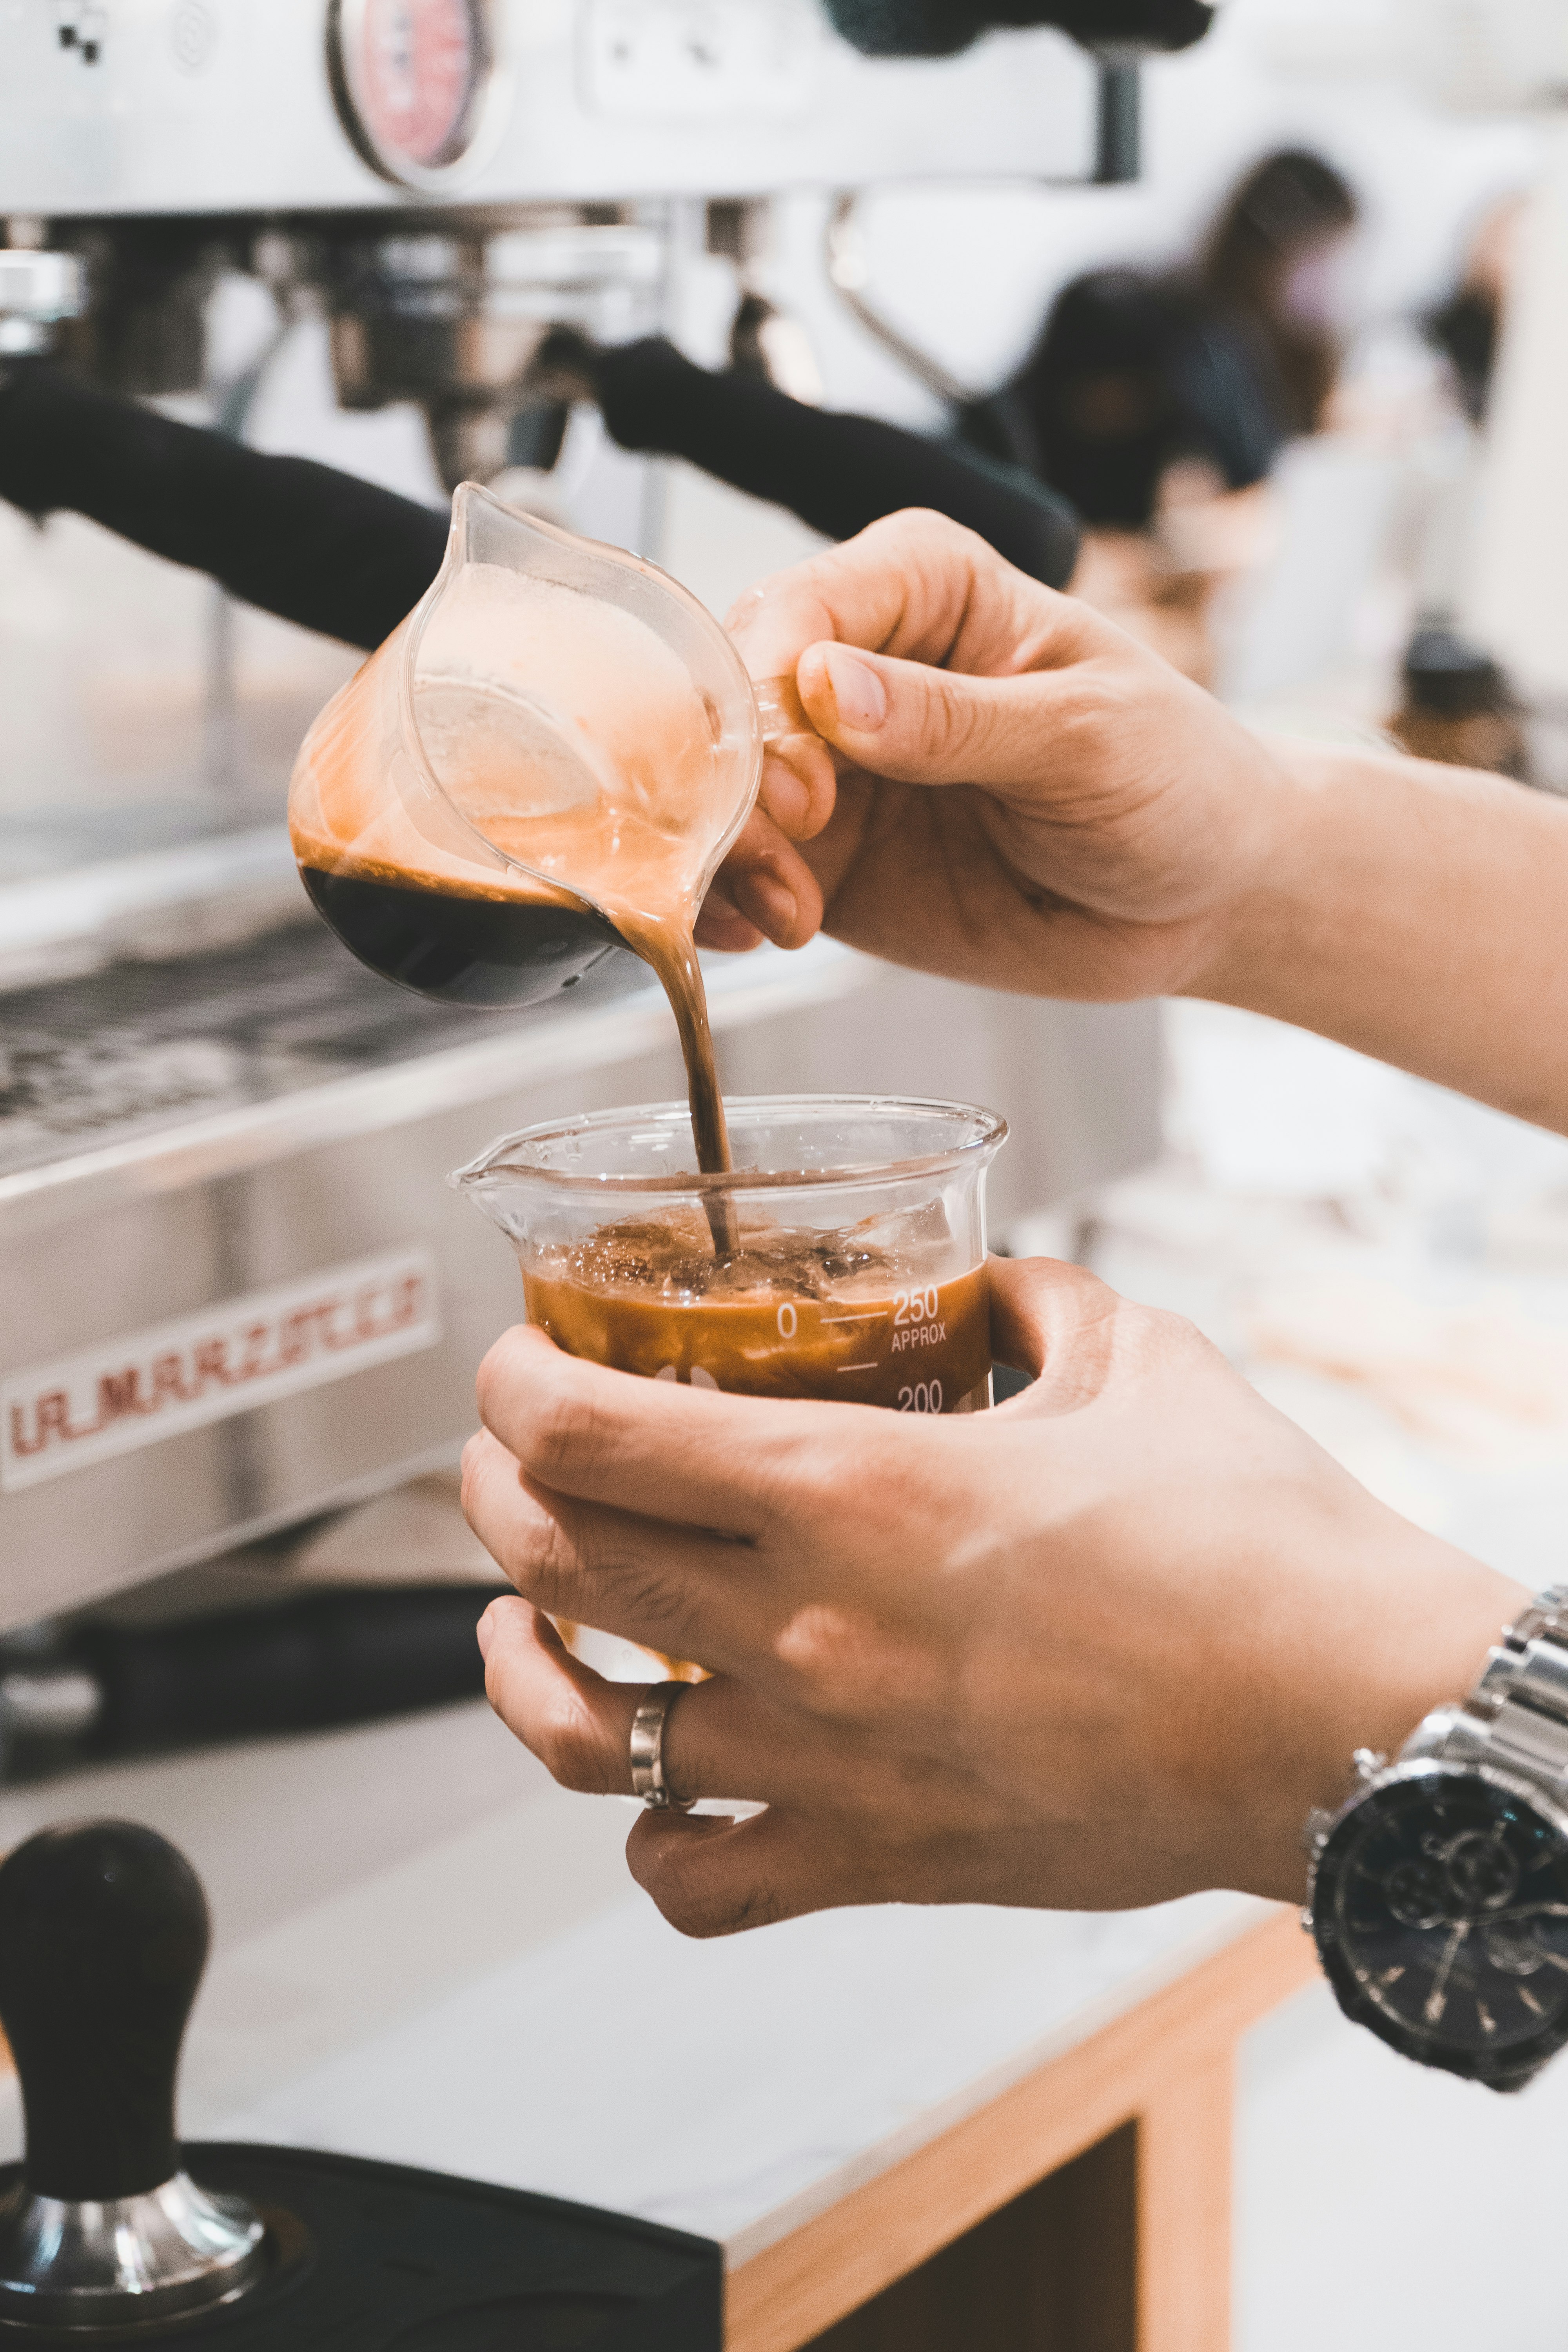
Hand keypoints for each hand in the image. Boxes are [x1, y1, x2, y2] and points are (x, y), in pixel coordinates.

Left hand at [462, 1256, 1520, 1936]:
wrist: (1344, 1719)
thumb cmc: (1251, 1541)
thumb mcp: (1135, 1363)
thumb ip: (1034, 1307)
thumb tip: (992, 1291)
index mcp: (853, 1487)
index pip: (589, 1433)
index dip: (511, 1387)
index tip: (512, 1365)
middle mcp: (807, 1628)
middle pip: (555, 1562)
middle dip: (495, 1494)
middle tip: (507, 1463)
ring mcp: (830, 1761)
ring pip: (587, 1737)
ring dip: (526, 1671)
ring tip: (522, 1627)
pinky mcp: (881, 1859)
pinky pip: (695, 1881)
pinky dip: (653, 1835)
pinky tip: (665, 1786)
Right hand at [696, 507, 1292, 1002]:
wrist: (1206, 899)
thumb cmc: (1176, 780)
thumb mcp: (1081, 738)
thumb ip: (951, 719)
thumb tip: (829, 691)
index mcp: (920, 585)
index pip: (796, 611)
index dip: (775, 694)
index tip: (809, 780)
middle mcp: (856, 664)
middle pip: (734, 700)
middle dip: (739, 782)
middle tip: (792, 855)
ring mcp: (833, 765)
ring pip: (723, 791)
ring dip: (728, 853)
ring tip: (787, 913)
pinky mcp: (827, 857)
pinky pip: (742, 870)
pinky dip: (728, 902)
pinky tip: (758, 933)